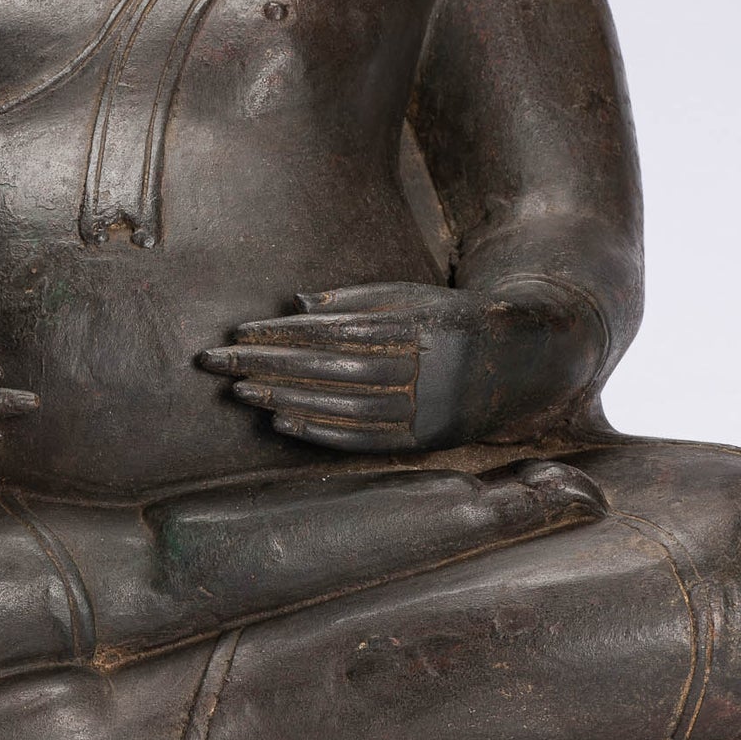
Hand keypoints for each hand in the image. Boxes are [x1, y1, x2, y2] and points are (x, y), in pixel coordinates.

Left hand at [198, 280, 594, 452]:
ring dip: (288, 398)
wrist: (520, 362)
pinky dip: (320, 433)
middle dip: (271, 365)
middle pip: (332, 369)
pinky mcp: (424, 442)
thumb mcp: (411, 297)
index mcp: (418, 326)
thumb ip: (355, 300)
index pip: (336, 331)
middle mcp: (423, 370)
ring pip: (344, 406)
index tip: (241, 332)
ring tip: (243, 392)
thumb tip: (295, 304)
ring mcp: (425, 410)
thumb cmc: (449, 321)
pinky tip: (283, 423)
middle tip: (220, 363)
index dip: (285, 333)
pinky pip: (364, 440)